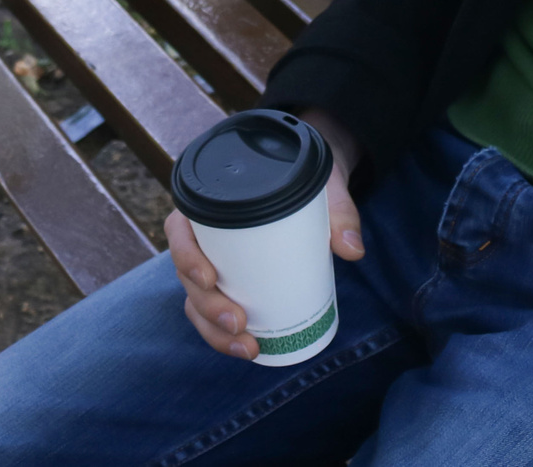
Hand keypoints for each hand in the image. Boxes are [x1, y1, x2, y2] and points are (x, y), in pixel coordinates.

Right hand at [168, 110, 364, 359]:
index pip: (179, 230)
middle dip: (207, 306)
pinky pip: (214, 313)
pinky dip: (225, 335)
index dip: (185, 257)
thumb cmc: (310, 184)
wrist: (319, 189)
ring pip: (196, 301)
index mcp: (212, 204)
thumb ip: (340, 212)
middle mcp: (204, 236)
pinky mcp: (230, 284)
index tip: (210, 279)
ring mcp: (214, 263)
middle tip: (238, 322)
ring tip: (248, 347)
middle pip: (186, 275)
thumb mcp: (325, 188)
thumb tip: (353, 250)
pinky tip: (250, 348)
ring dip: (214, 330)